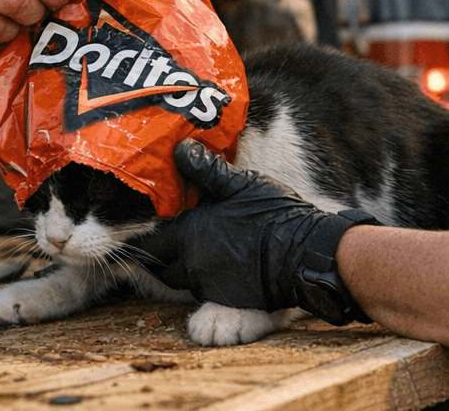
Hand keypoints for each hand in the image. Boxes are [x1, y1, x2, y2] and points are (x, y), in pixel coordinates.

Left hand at [132, 140, 369, 320]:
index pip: (148, 244)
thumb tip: (181, 149)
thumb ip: (207, 170)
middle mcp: (191, 265)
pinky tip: (218, 262)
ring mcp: (208, 285)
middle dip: (160, 255)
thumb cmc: (272, 216)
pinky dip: (203, 278)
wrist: (304, 257)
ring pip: (181, 279)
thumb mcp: (241, 184)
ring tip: (193, 248)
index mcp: (188, 236)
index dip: (144, 237)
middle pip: (160, 266)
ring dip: (180, 266)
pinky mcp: (227, 298)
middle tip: (168, 238)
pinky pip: (203, 290)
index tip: (146, 227)